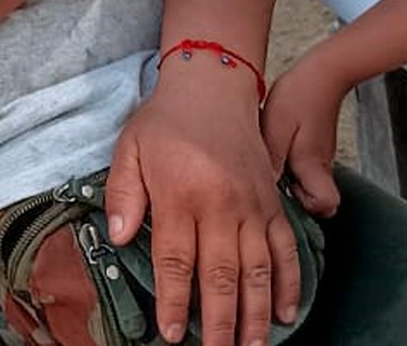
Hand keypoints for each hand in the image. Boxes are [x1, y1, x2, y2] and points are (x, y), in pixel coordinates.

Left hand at [107, 74, 301, 345]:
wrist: (212, 86)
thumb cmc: (165, 122)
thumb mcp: (129, 149)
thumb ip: (123, 194)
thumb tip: (118, 238)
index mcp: (181, 194)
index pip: (176, 261)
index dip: (175, 302)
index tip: (173, 335)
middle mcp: (220, 204)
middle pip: (221, 275)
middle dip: (219, 323)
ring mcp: (252, 205)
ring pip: (257, 270)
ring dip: (255, 313)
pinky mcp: (273, 202)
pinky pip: (286, 248)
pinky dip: (288, 282)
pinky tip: (286, 312)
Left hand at [260, 51, 346, 217]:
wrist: (323, 73)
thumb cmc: (298, 97)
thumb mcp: (276, 128)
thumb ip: (271, 160)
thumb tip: (262, 189)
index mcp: (313, 166)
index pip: (324, 206)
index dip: (305, 207)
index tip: (282, 192)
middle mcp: (322, 166)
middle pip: (316, 200)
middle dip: (293, 196)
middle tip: (271, 175)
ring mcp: (322, 157)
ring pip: (308, 183)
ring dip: (289, 178)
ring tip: (271, 156)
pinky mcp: (318, 147)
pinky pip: (305, 167)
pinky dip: (291, 163)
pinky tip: (276, 145)